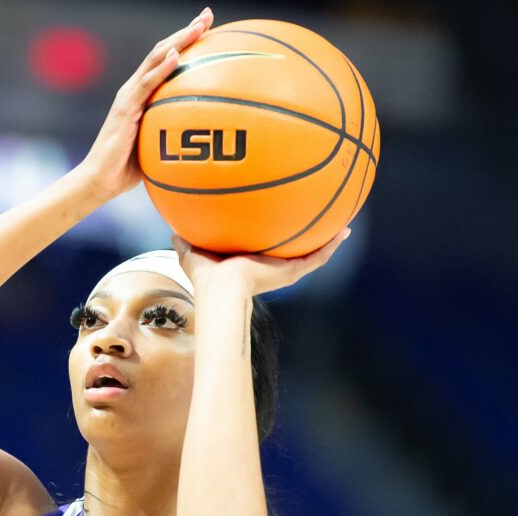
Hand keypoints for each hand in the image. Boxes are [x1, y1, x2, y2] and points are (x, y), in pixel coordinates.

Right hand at [76, 8, 213, 203]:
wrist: (99, 180)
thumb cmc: (126, 170)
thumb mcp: (156, 148)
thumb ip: (172, 136)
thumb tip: (201, 142)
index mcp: (142, 95)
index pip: (166, 60)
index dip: (185, 41)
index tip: (207, 28)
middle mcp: (134, 89)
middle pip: (163, 51)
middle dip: (187, 31)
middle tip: (208, 15)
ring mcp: (128, 96)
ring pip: (156, 59)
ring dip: (179, 40)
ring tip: (199, 26)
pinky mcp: (125, 108)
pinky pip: (147, 84)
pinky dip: (162, 68)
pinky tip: (177, 55)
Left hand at [172, 229, 351, 296]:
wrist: (222, 290)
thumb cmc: (206, 278)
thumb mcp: (194, 253)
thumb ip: (185, 241)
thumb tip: (173, 230)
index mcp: (251, 266)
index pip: (267, 252)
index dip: (274, 241)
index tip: (282, 226)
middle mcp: (271, 269)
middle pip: (293, 252)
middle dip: (305, 238)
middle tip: (318, 222)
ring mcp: (284, 271)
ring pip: (312, 255)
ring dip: (327, 241)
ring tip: (343, 225)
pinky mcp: (292, 272)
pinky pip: (317, 257)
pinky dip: (331, 245)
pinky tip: (344, 230)